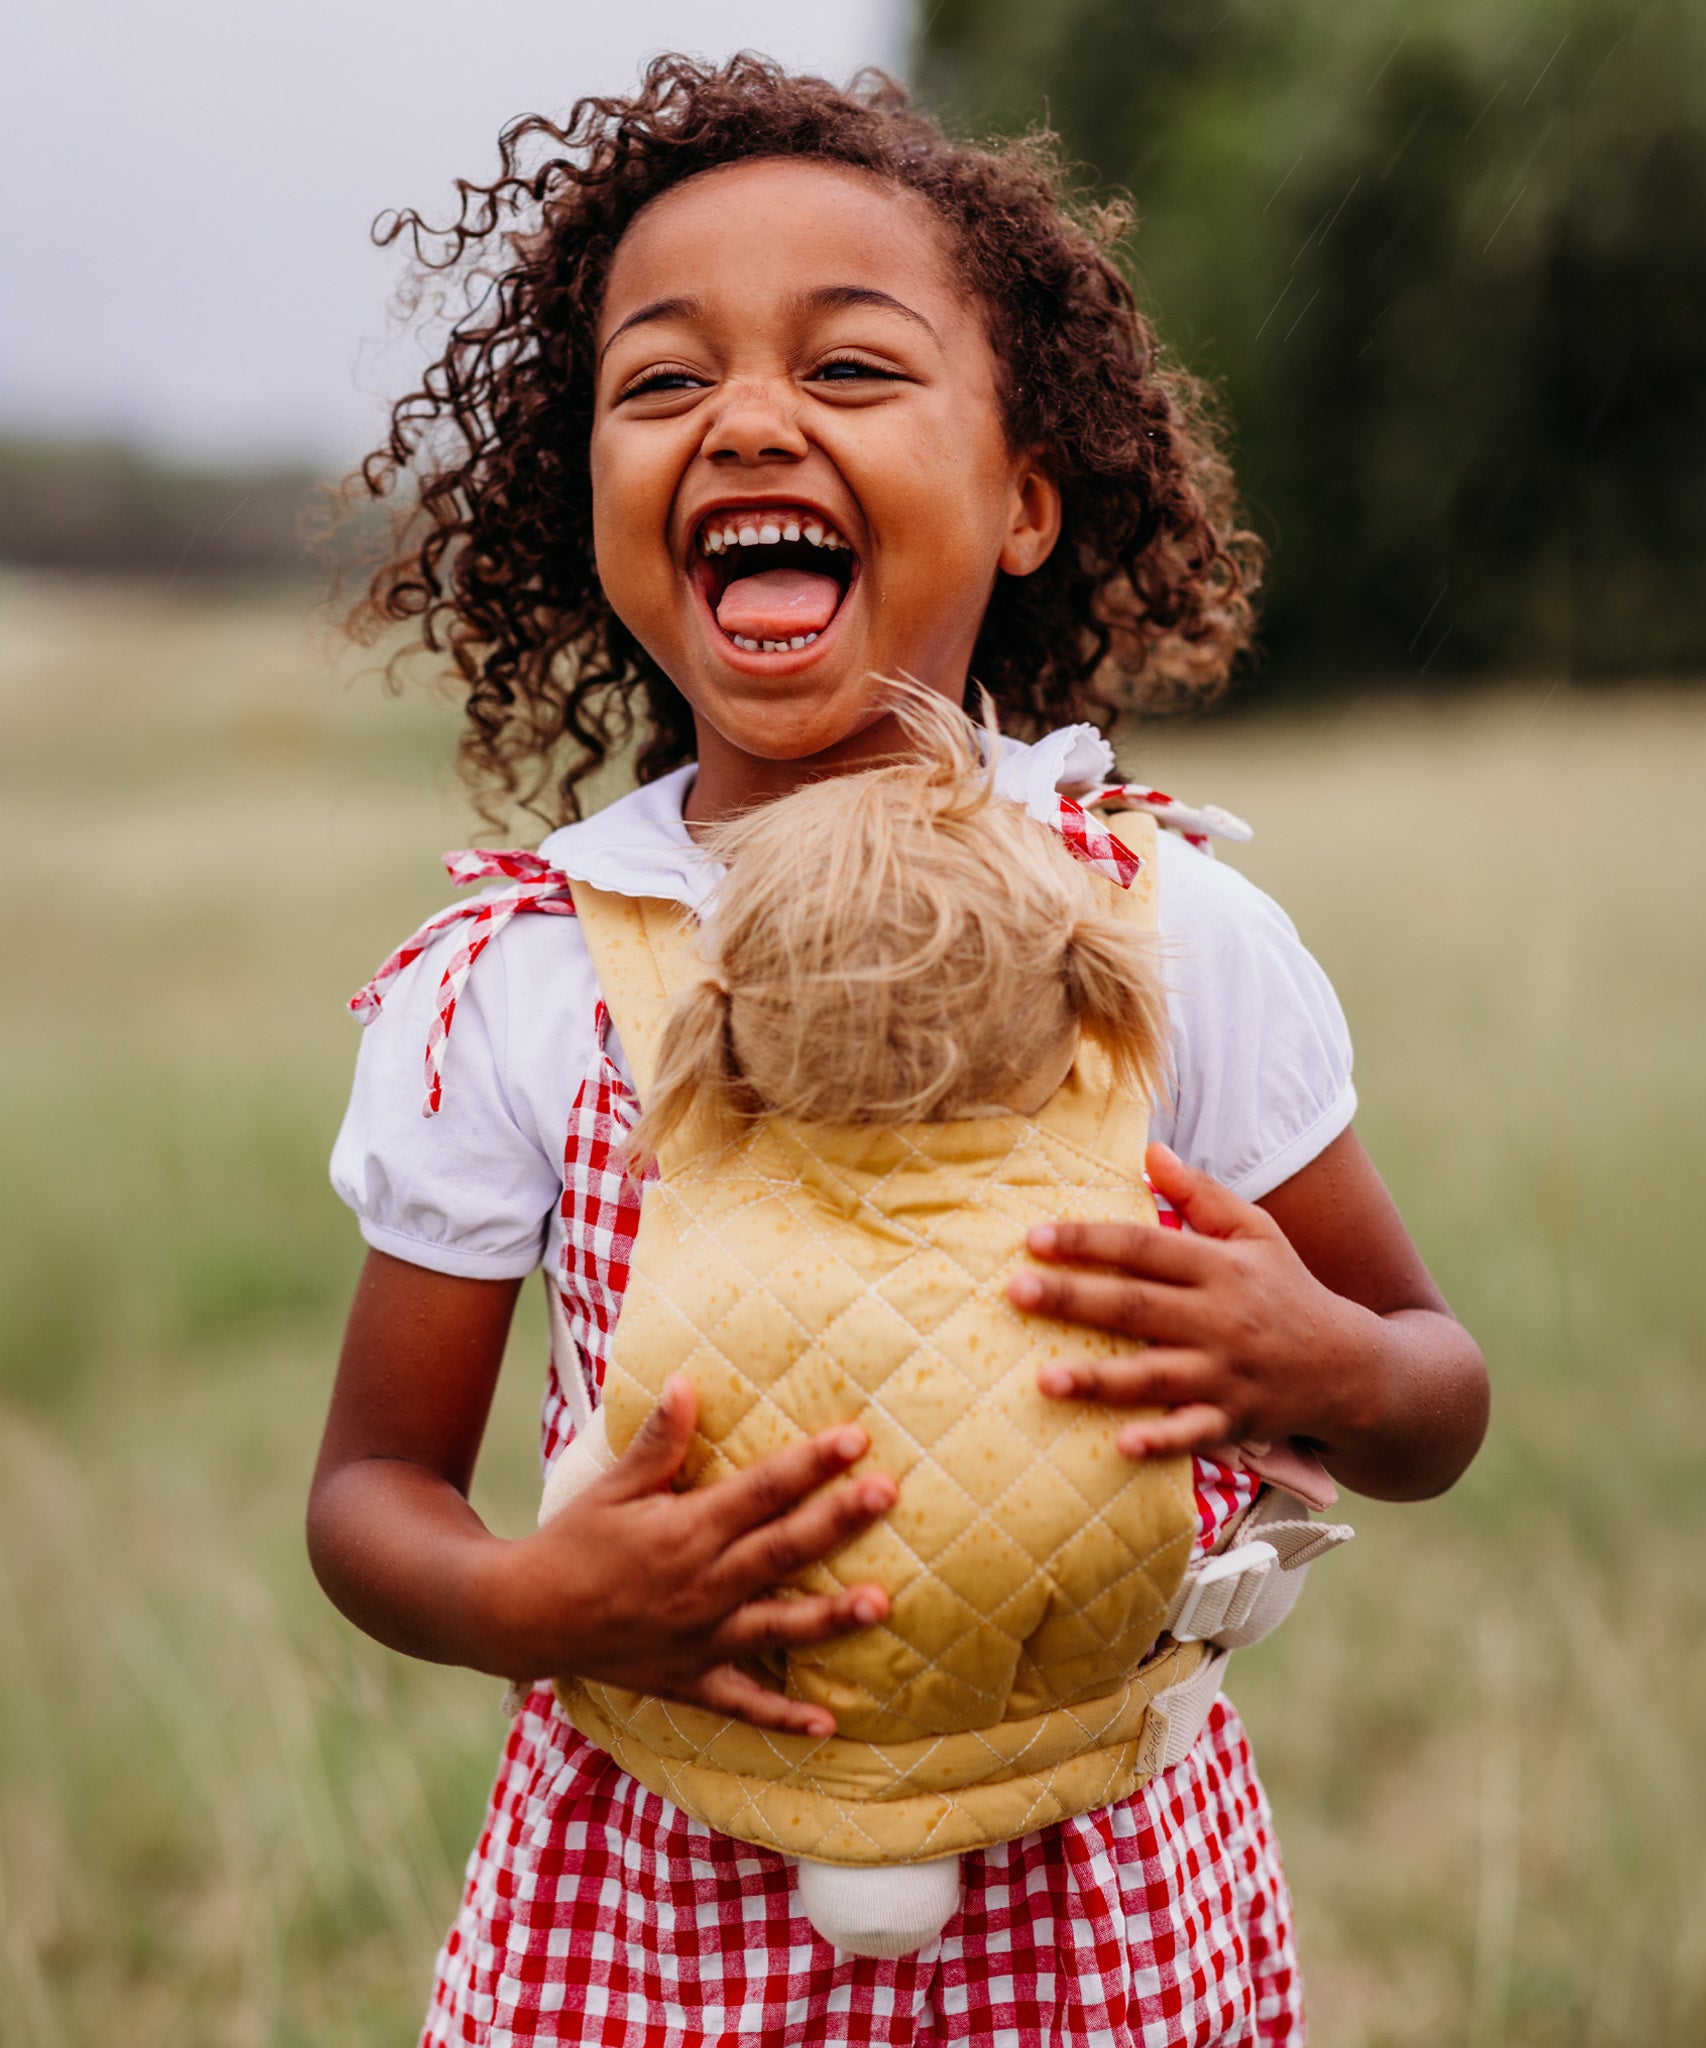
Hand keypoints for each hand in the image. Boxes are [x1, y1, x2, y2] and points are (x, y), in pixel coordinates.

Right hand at [490, 1376, 896, 1737]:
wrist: (524, 1617)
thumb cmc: (573, 1542)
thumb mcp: (612, 1486)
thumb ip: (658, 1440)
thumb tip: (686, 1382)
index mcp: (684, 1531)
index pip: (759, 1490)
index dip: (809, 1463)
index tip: (855, 1438)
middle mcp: (699, 1585)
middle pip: (781, 1549)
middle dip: (837, 1520)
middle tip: (888, 1493)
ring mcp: (698, 1638)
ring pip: (776, 1626)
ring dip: (829, 1617)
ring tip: (881, 1604)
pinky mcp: (689, 1679)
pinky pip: (741, 1703)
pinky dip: (782, 1718)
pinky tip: (827, 1725)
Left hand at [1007, 1141, 1371, 1460]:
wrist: (1354, 1368)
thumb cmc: (1290, 1290)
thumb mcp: (1258, 1232)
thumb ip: (1201, 1193)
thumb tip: (1148, 1150)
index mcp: (1220, 1267)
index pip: (1144, 1247)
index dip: (1089, 1241)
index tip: (1034, 1238)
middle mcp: (1220, 1318)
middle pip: (1137, 1306)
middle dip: (1074, 1298)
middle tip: (1015, 1291)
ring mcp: (1226, 1374)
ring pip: (1155, 1375)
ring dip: (1099, 1378)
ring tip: (1044, 1378)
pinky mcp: (1235, 1421)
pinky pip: (1193, 1433)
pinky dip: (1160, 1440)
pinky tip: (1120, 1444)